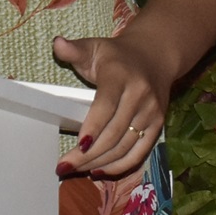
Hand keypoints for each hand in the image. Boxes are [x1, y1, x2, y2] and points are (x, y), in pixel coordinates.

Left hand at [52, 29, 166, 178]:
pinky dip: (120, 166)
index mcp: (121, 75)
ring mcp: (151, 112)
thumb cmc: (117, 55)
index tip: (78, 146)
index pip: (106, 106)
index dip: (93, 128)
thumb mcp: (94, 46)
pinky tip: (100, 171)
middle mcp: (140, 95)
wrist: (155, 56)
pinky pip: (139, 153)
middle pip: (114, 132)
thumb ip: (74, 49)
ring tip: (77, 170)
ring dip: (101, 163)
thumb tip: (57, 43)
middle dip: (89, 154)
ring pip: (126, 146)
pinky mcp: (158, 125)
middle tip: (66, 166)